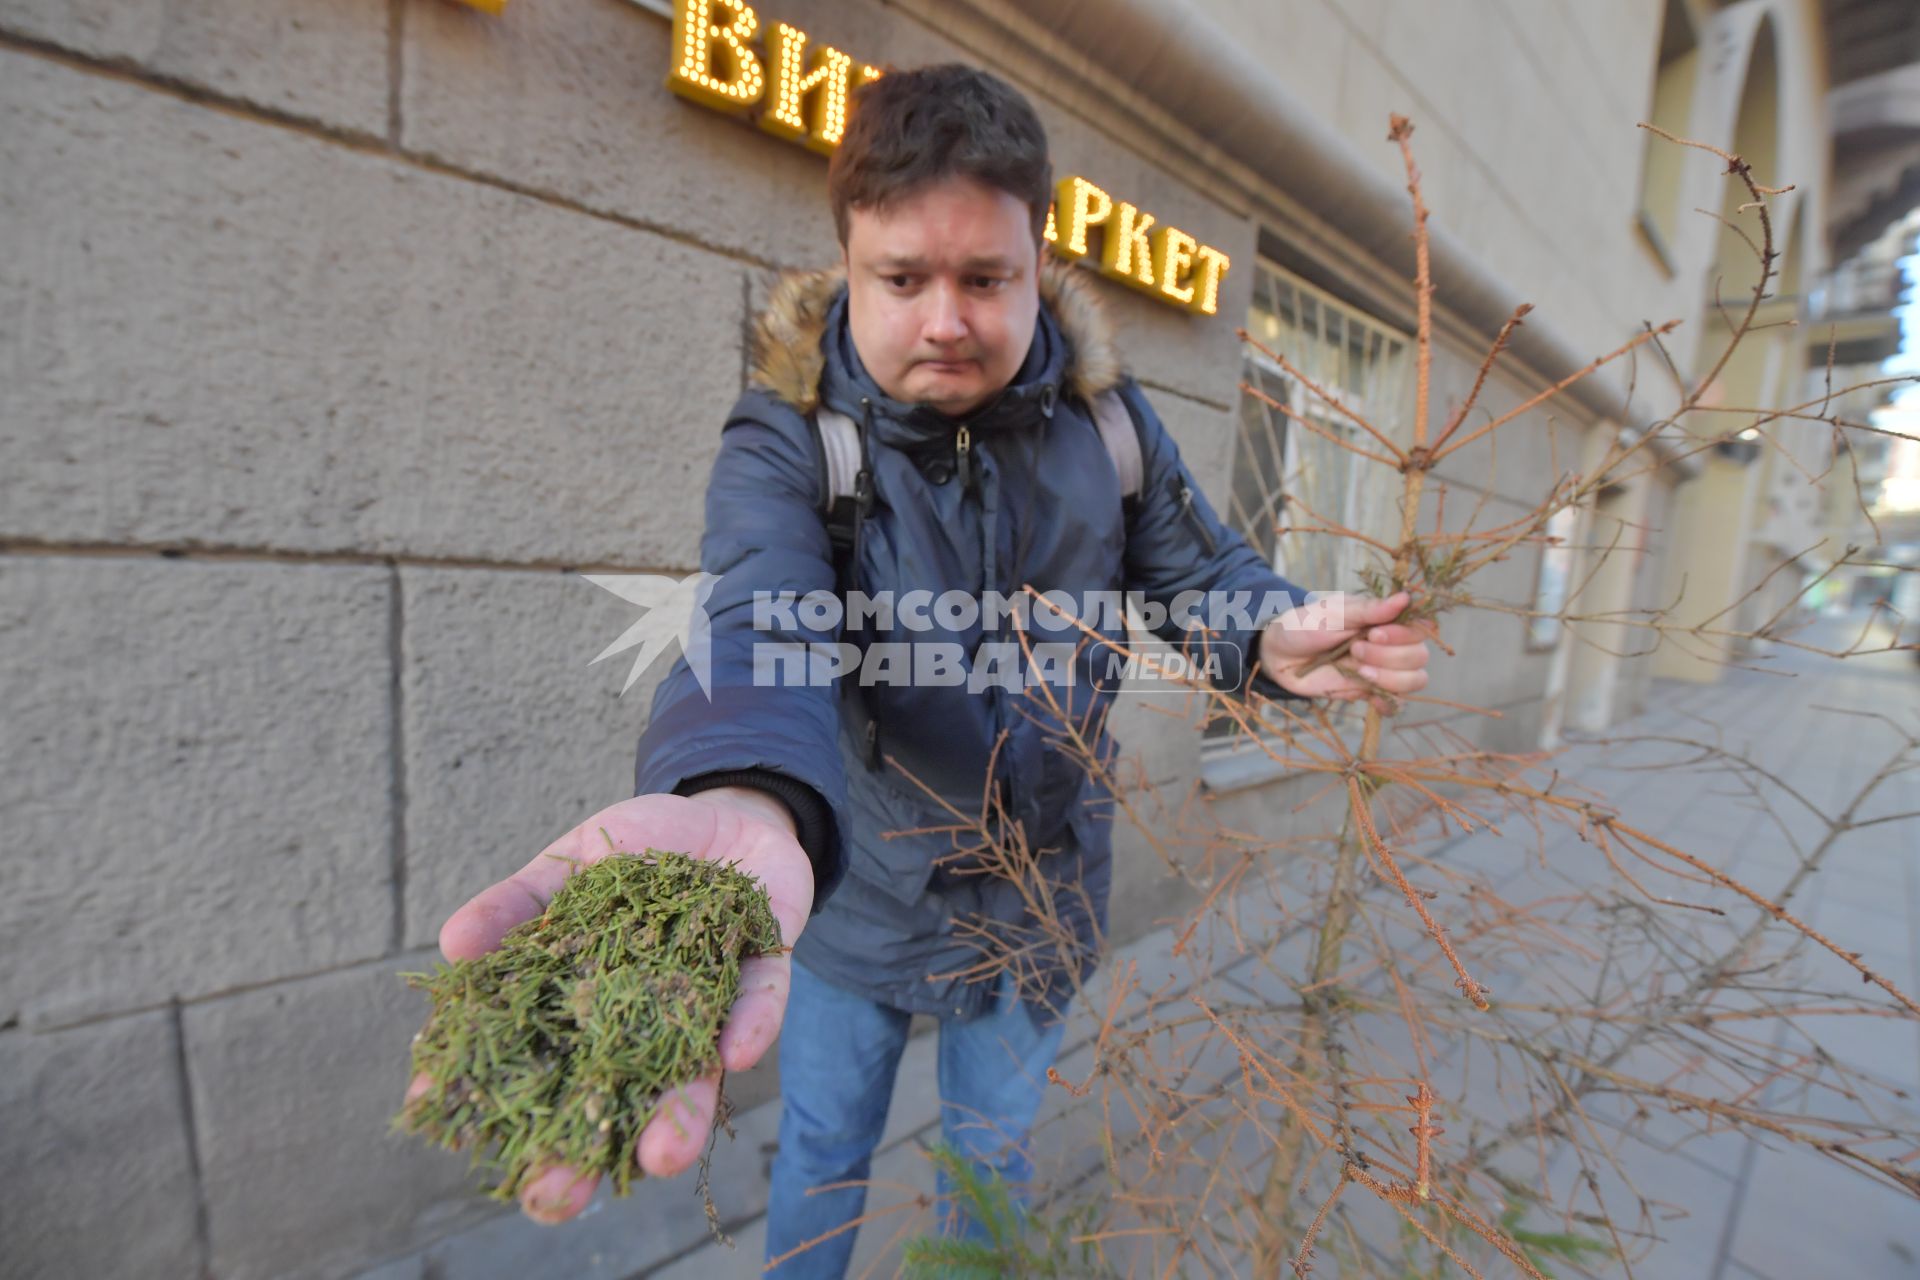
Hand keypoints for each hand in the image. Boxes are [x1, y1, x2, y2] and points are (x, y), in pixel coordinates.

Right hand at [404, 786, 810, 1223]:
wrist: (727, 812)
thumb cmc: (636, 853)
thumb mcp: (567, 867)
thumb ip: (517, 904)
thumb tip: (452, 945)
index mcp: (591, 1003)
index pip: (542, 1062)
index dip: (499, 1095)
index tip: (451, 1132)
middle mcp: (649, 1019)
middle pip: (616, 1092)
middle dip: (588, 1148)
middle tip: (555, 1199)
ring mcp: (708, 998)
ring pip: (694, 1068)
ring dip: (681, 1113)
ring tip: (661, 1157)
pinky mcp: (765, 965)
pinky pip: (762, 998)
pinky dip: (751, 1022)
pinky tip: (737, 1053)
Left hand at [1258, 591, 1431, 705]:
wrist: (1279, 653)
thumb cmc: (1306, 624)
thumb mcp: (1334, 612)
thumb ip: (1370, 610)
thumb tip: (1405, 598)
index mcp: (1386, 620)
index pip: (1420, 630)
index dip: (1404, 635)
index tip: (1374, 633)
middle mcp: (1390, 645)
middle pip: (1419, 657)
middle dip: (1389, 656)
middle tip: (1354, 650)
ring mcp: (1382, 669)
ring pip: (1414, 680)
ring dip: (1389, 678)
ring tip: (1358, 670)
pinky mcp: (1369, 691)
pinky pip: (1395, 703)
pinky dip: (1388, 703)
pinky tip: (1370, 697)